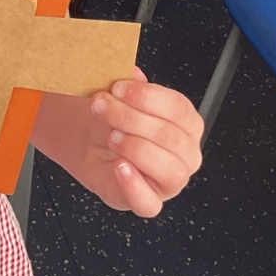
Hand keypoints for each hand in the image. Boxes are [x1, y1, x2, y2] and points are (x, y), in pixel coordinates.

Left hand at [85, 69, 202, 216]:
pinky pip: (149, 204)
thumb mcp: (121, 96)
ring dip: (135, 148)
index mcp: (186, 124)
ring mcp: (170, 181)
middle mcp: (185, 154)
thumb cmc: (113, 119)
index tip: (119, 87)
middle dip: (131, 118)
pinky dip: (133, 185)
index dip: (148, 97)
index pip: (179, 109)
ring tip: (112, 136)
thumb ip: (130, 84)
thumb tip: (131, 72)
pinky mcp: (147, 201)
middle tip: (104, 106)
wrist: (89, 142)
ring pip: (169, 170)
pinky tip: (119, 166)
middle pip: (171, 137)